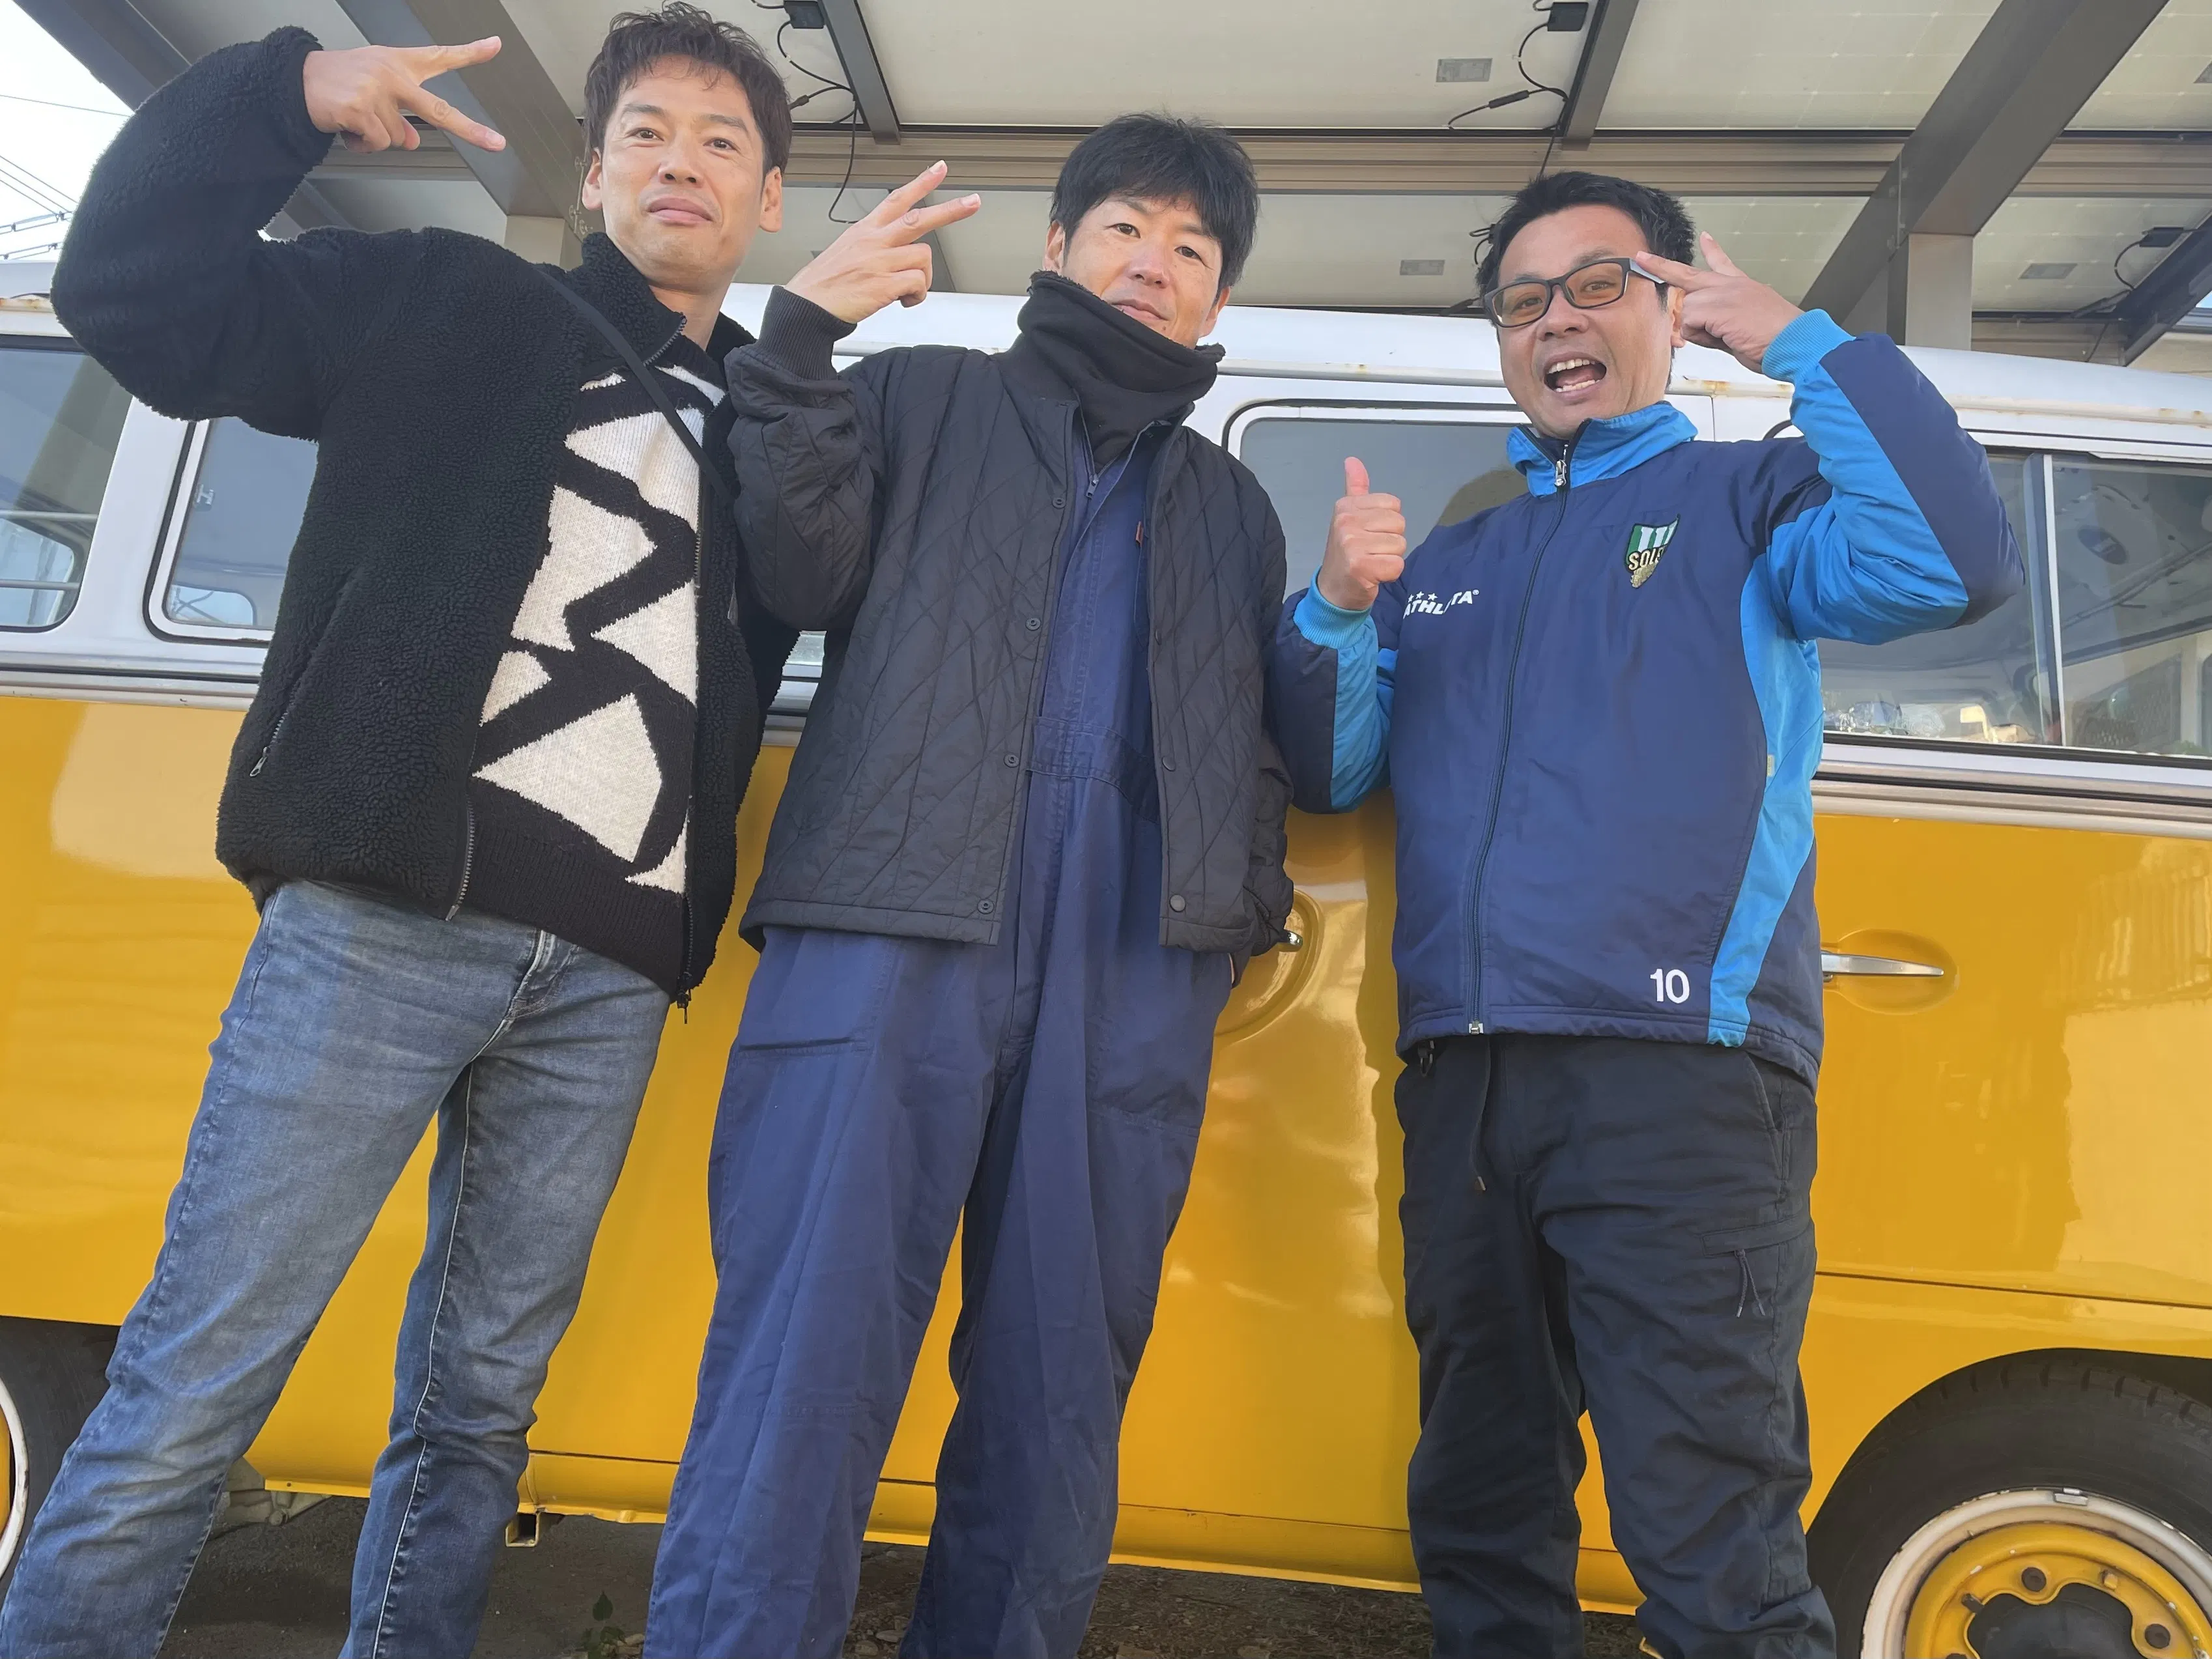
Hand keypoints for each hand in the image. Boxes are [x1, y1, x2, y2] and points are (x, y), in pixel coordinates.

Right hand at [302, 39, 505, 153]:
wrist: (298, 80)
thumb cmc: (342, 81)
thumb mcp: (376, 89)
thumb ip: (403, 113)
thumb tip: (411, 140)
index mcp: (399, 63)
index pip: (439, 56)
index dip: (470, 52)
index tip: (495, 46)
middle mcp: (392, 75)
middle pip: (438, 109)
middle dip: (470, 129)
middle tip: (495, 143)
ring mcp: (376, 92)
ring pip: (399, 138)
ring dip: (378, 138)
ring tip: (358, 119)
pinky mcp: (360, 109)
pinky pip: (376, 143)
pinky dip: (363, 144)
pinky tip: (349, 127)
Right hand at [785, 162, 980, 321]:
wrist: (806, 307)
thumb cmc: (825, 285)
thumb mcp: (846, 252)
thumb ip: (875, 248)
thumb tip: (899, 257)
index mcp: (865, 230)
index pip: (897, 199)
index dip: (921, 183)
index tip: (940, 169)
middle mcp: (874, 241)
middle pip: (919, 218)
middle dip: (951, 210)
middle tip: (973, 202)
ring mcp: (879, 261)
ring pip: (923, 257)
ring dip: (922, 278)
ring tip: (906, 292)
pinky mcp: (883, 283)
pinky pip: (918, 284)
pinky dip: (916, 296)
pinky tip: (903, 301)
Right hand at [1313, 457, 1405, 612]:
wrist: (1333, 591)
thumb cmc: (1346, 554)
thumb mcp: (1348, 517)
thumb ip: (1356, 488)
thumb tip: (1353, 460)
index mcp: (1346, 506)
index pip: (1393, 505)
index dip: (1387, 524)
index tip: (1368, 535)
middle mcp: (1346, 522)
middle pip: (1399, 525)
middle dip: (1390, 542)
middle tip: (1370, 552)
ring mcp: (1352, 544)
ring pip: (1399, 545)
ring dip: (1390, 559)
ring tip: (1371, 563)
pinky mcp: (1360, 566)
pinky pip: (1397, 565)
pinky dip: (1389, 574)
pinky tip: (1373, 576)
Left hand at [1634, 232, 1802, 375]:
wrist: (1796, 341)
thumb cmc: (1775, 340)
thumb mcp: (1743, 328)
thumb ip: (1718, 324)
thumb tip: (1694, 328)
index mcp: (1742, 287)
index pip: (1724, 264)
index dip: (1712, 249)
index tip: (1705, 237)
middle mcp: (1731, 285)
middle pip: (1688, 274)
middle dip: (1661, 267)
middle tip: (1641, 259)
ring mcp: (1724, 293)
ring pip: (1687, 309)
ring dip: (1697, 331)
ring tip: (1726, 337)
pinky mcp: (1717, 306)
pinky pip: (1690, 321)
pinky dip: (1701, 336)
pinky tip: (1725, 337)